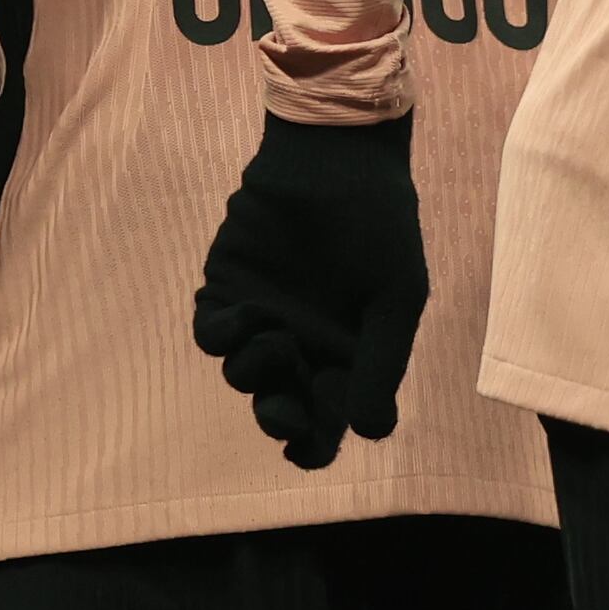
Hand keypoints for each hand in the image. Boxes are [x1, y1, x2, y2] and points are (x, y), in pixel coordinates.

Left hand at [190, 111, 427, 468]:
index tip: (304, 451)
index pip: (325, 423)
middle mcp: (300, 345)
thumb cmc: (379, 227)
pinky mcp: (227, 286)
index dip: (312, 447)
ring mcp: (261, 318)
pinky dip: (223, 335)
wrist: (339, 158)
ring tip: (277, 342)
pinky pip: (211, 331)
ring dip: (256, 373)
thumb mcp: (397, 299)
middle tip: (284, 413)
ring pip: (242, 375)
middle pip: (279, 408)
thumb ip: (382, 365)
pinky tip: (247, 319)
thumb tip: (373, 434)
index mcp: (345, 357)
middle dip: (279, 420)